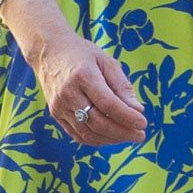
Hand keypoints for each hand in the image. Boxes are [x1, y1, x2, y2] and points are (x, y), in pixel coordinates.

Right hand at [21, 27, 148, 145]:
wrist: (48, 52)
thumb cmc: (82, 54)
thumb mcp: (106, 61)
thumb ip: (122, 86)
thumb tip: (137, 110)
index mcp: (83, 76)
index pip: (109, 104)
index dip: (127, 117)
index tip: (143, 123)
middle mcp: (68, 94)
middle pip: (98, 123)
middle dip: (123, 132)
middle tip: (140, 135)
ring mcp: (59, 106)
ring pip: (88, 133)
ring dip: (111, 139)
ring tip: (128, 136)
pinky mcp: (56, 114)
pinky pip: (78, 135)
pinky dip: (96, 140)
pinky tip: (111, 136)